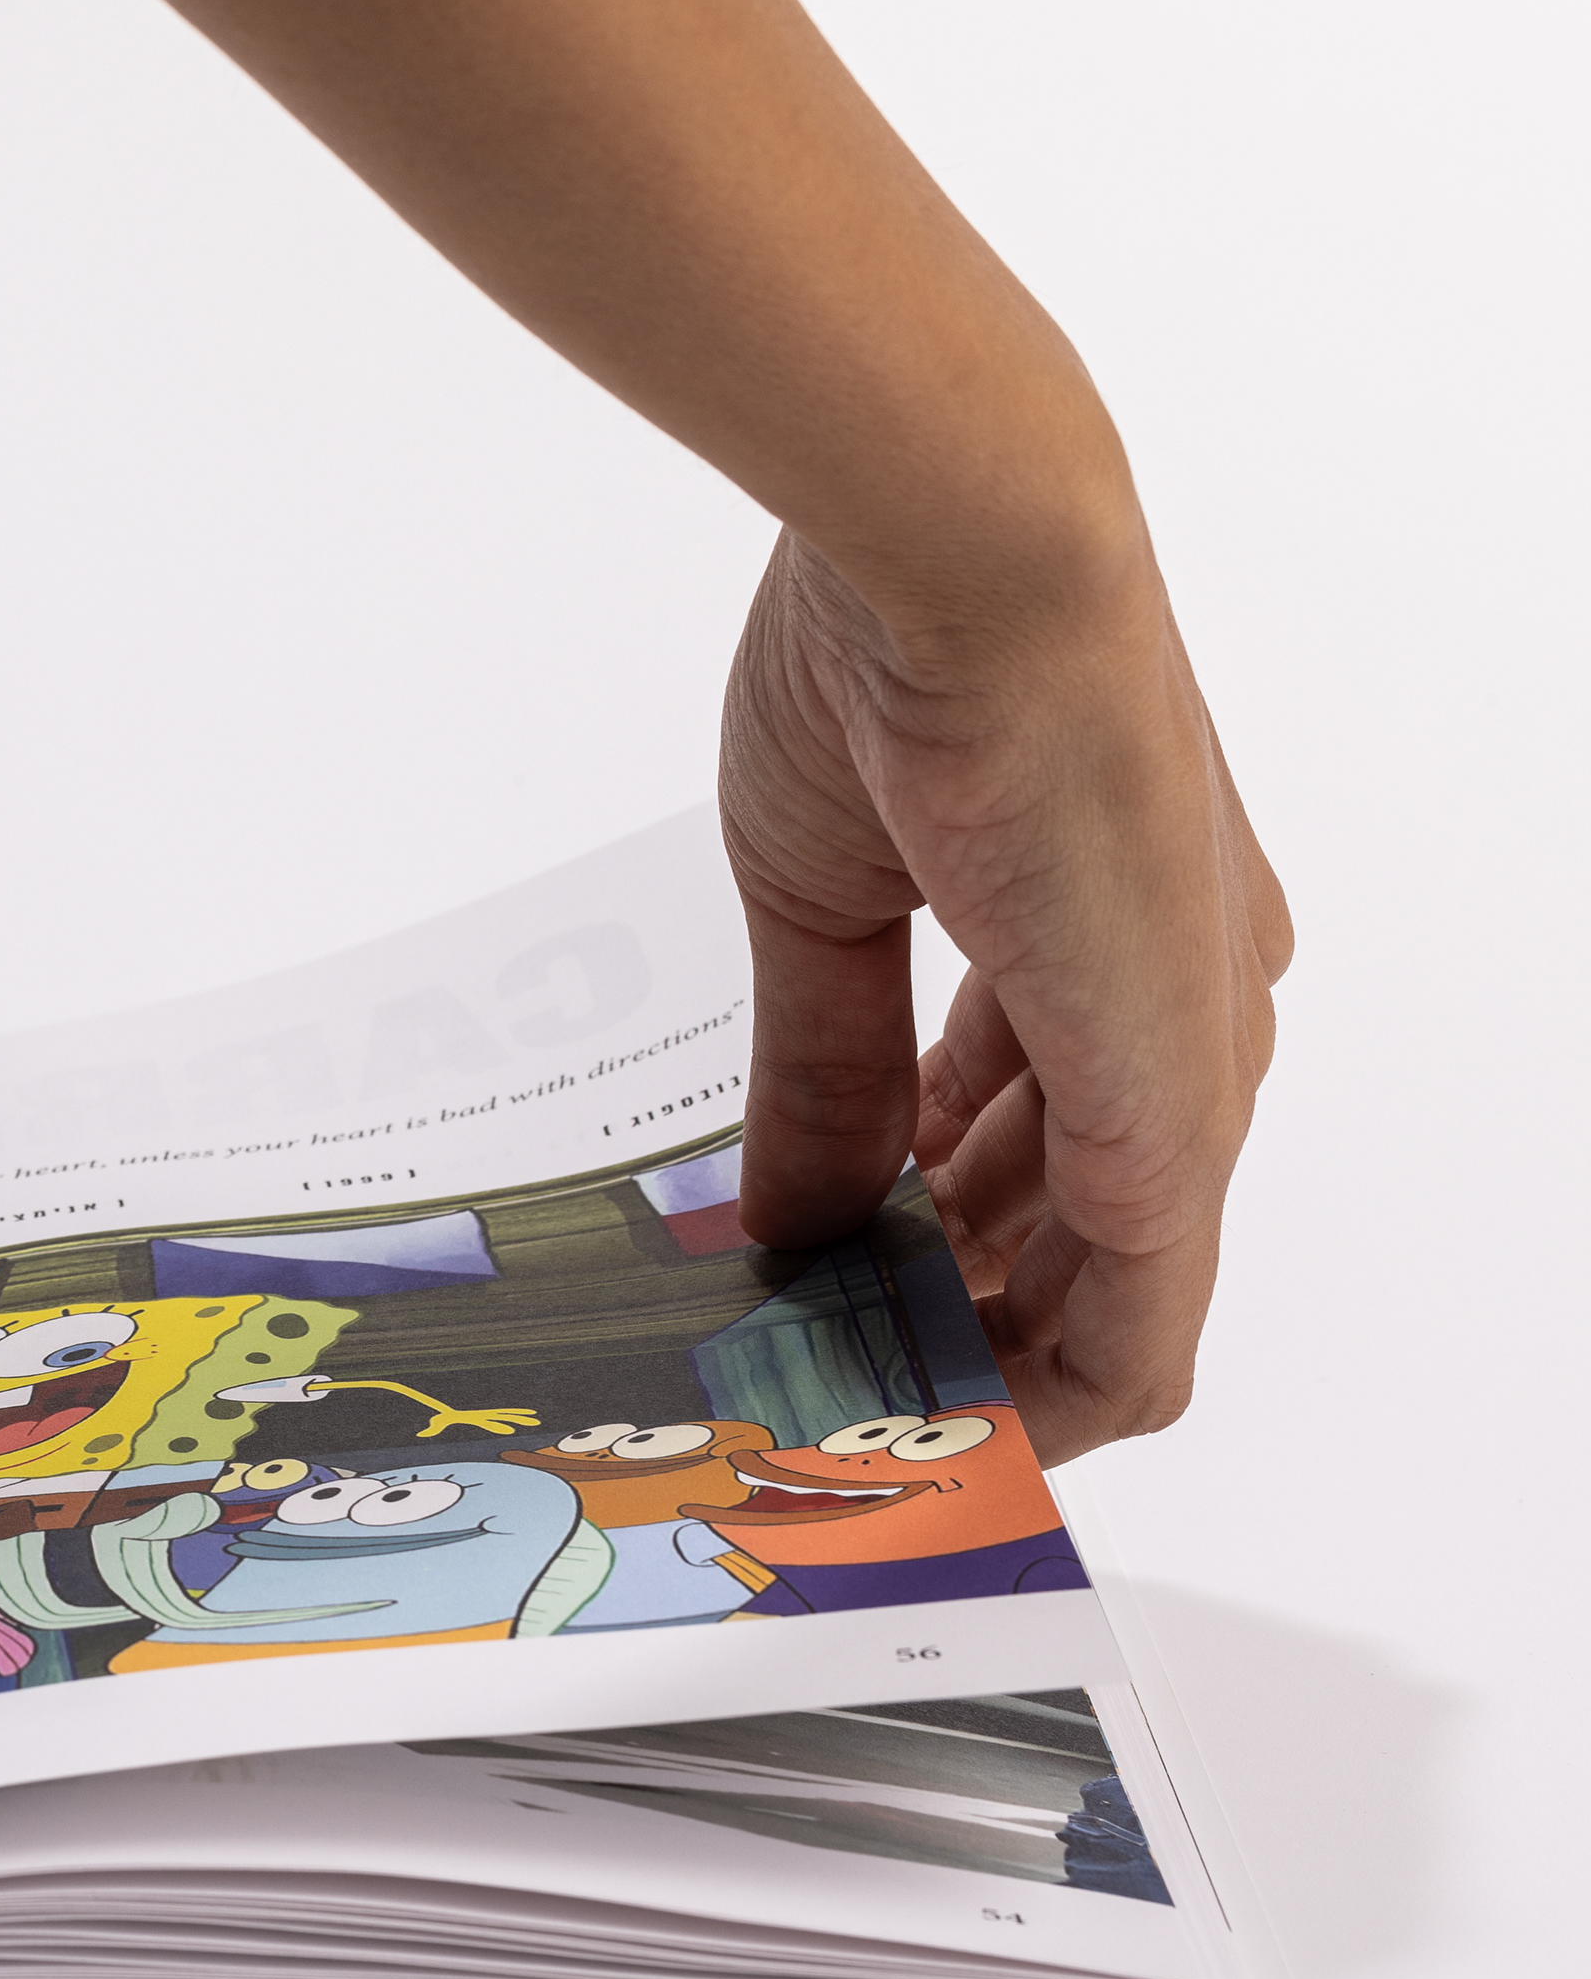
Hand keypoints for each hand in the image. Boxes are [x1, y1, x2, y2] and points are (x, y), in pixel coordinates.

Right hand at [722, 526, 1290, 1462]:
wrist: (966, 558)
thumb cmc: (887, 667)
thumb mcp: (824, 907)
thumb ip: (825, 1077)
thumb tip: (789, 1214)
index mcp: (1105, 940)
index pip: (1039, 1134)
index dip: (936, 1223)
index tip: (830, 1271)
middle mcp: (1185, 1010)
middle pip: (1079, 1233)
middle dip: (951, 1310)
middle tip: (815, 1366)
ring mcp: (1188, 1066)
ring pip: (1111, 1294)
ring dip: (982, 1363)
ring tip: (843, 1398)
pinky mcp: (1169, 1113)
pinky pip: (1138, 1323)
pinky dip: (1038, 1391)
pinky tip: (933, 1420)